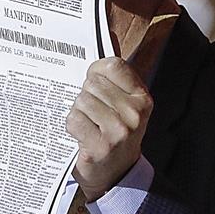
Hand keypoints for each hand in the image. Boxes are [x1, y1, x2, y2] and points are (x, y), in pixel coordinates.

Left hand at [67, 56, 151, 200]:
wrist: (116, 175)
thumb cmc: (115, 134)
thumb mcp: (124, 105)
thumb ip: (116, 78)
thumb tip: (103, 38)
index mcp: (143, 98)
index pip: (113, 65)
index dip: (96, 71)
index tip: (93, 82)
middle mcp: (135, 113)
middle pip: (92, 84)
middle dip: (85, 96)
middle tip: (92, 113)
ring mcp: (119, 131)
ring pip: (81, 101)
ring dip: (78, 113)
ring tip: (88, 126)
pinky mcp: (100, 146)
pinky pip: (73, 120)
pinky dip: (72, 127)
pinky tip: (81, 137)